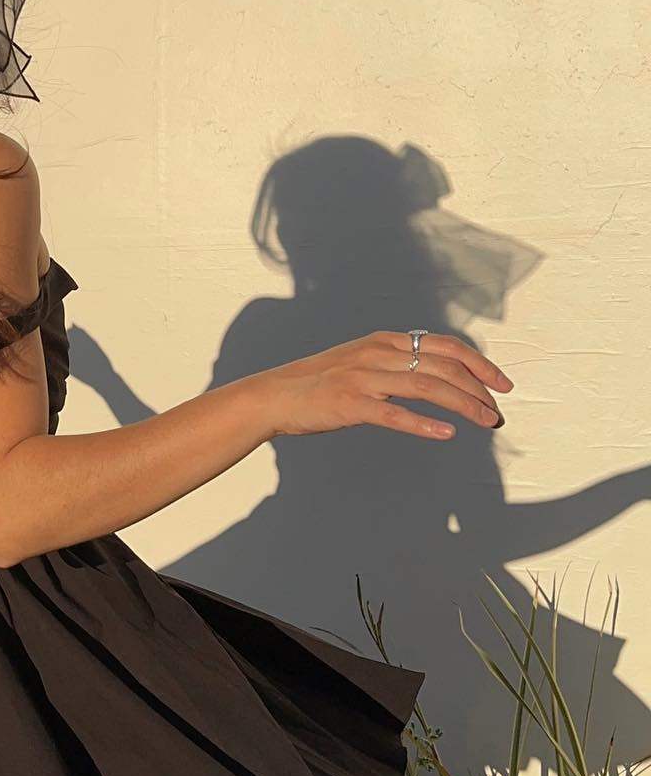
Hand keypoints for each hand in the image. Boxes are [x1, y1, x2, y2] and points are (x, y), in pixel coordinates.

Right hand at [262, 330, 512, 439]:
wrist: (273, 395)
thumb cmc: (317, 384)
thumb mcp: (360, 361)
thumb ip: (394, 363)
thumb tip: (433, 373)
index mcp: (384, 341)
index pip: (445, 345)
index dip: (480, 363)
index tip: (502, 383)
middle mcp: (378, 353)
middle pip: (444, 365)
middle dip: (480, 388)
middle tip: (499, 411)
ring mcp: (364, 378)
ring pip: (428, 386)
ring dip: (465, 404)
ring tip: (487, 422)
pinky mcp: (350, 404)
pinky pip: (395, 414)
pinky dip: (424, 424)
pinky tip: (447, 433)